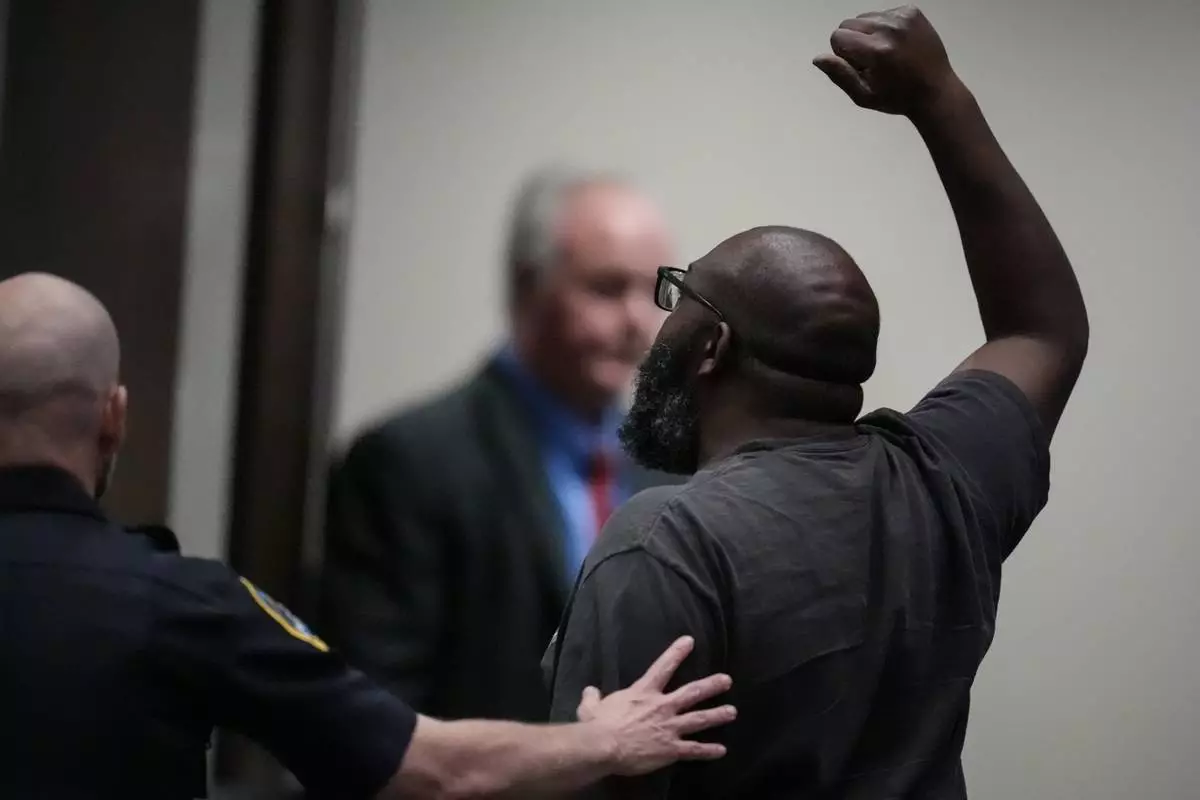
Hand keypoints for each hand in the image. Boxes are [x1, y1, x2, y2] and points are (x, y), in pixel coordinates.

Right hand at [575, 636, 734, 775]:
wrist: (604, 746)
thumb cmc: (598, 724)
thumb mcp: (591, 707)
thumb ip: (593, 698)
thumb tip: (590, 691)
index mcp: (644, 693)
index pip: (663, 667)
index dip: (677, 653)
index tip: (690, 641)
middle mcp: (662, 706)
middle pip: (691, 693)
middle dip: (711, 686)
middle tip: (727, 680)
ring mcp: (669, 727)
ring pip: (699, 719)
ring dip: (717, 715)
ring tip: (732, 711)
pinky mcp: (671, 749)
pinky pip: (693, 750)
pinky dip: (708, 751)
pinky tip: (721, 750)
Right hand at [813, 5, 958, 117]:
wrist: (935, 90)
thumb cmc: (896, 98)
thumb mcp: (863, 96)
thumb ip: (840, 75)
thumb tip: (818, 58)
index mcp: (876, 51)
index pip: (837, 37)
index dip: (842, 54)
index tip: (858, 67)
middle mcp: (889, 29)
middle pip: (848, 23)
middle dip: (853, 41)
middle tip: (872, 61)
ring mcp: (903, 17)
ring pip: (865, 17)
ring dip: (868, 33)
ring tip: (885, 52)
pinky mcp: (912, 11)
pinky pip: (883, 12)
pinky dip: (884, 26)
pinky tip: (897, 43)